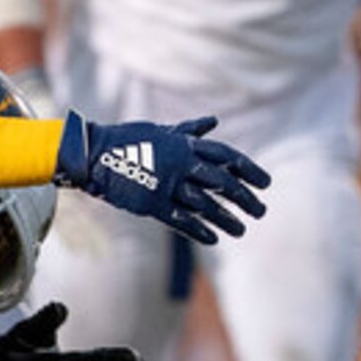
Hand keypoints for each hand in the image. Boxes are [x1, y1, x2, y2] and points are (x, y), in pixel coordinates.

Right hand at [56, 113, 270, 244]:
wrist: (94, 154)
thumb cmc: (129, 139)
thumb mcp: (161, 130)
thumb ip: (189, 130)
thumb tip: (214, 122)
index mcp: (184, 144)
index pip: (226, 156)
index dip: (249, 170)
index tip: (266, 183)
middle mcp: (181, 163)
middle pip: (222, 182)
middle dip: (244, 198)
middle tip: (261, 211)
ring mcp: (167, 184)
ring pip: (205, 204)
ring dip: (226, 218)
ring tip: (242, 230)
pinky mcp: (152, 203)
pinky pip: (181, 219)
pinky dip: (199, 230)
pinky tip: (213, 239)